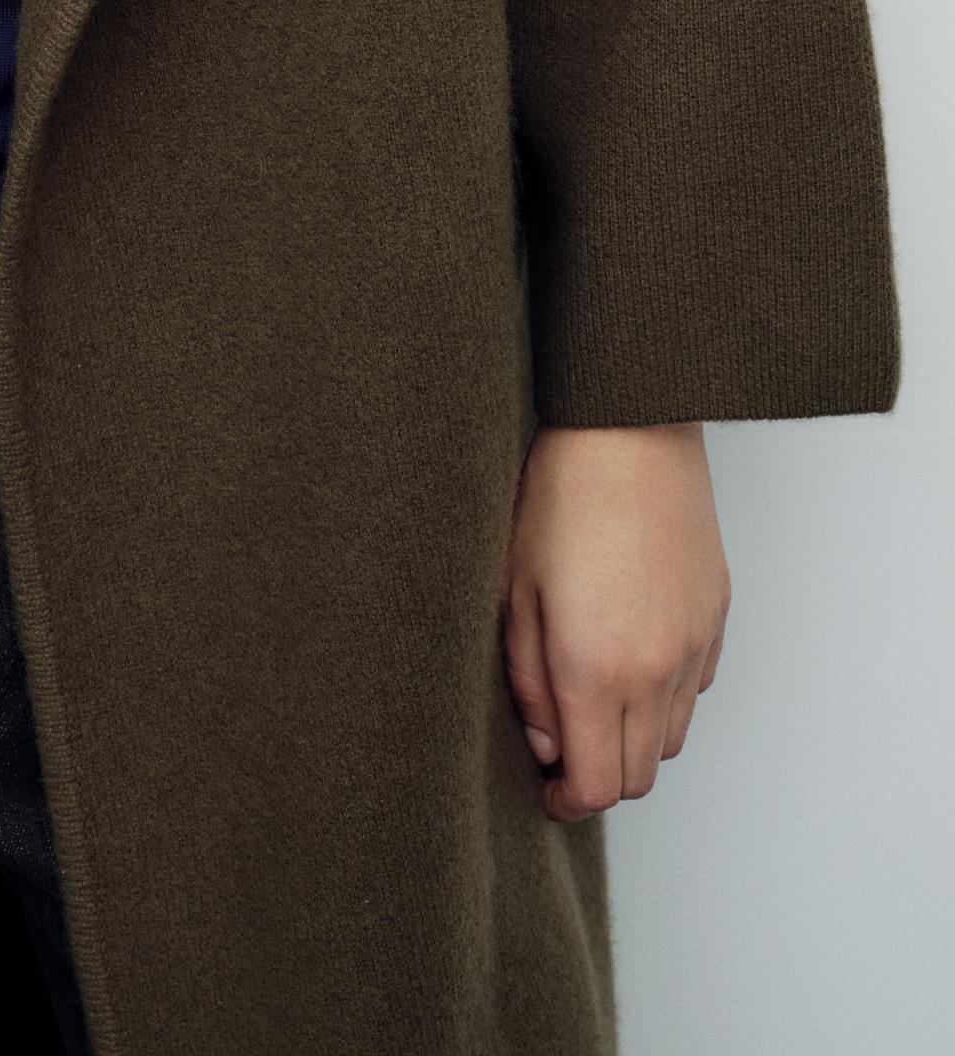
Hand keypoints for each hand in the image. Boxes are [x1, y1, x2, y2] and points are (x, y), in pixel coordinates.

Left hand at [501, 420, 730, 822]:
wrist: (629, 429)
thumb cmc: (560, 496)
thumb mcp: (515, 590)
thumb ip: (528, 681)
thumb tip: (545, 742)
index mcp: (596, 669)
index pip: (598, 786)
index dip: (568, 804)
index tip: (547, 793)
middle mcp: (657, 670)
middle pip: (640, 774)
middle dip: (599, 778)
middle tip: (563, 750)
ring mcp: (695, 644)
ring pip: (672, 738)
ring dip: (634, 739)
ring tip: (593, 699)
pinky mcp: (718, 616)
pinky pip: (696, 688)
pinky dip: (666, 697)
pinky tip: (631, 658)